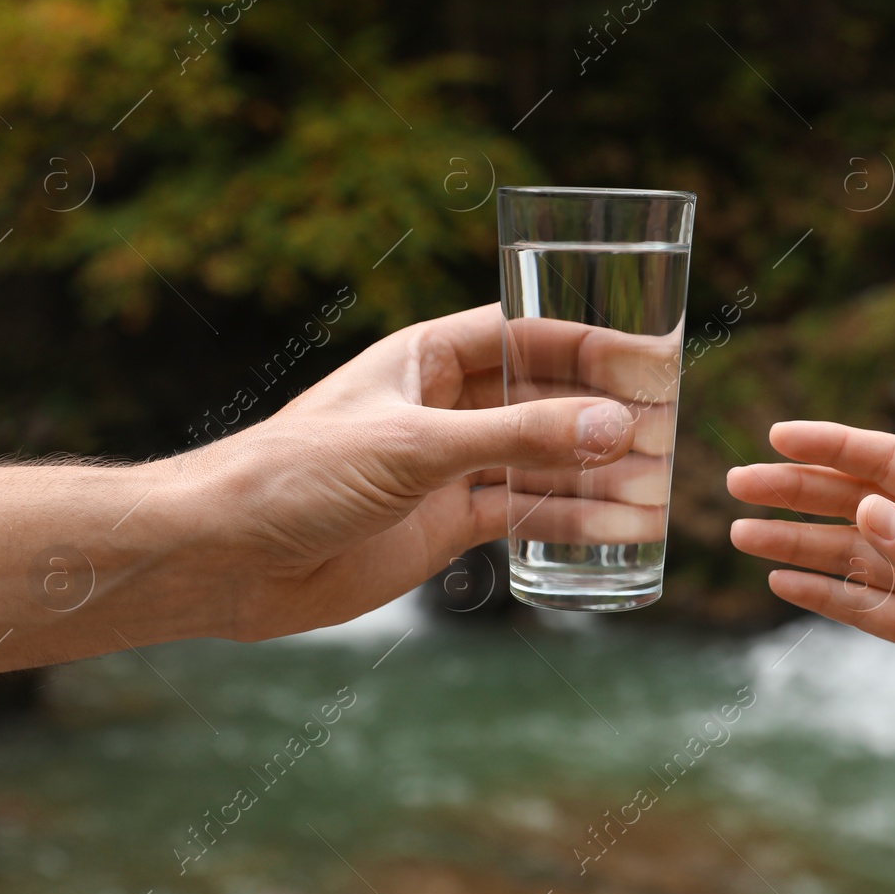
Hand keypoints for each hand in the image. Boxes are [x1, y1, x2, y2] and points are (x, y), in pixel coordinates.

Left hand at [171, 304, 639, 639]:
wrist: (226, 558)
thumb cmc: (299, 474)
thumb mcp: (416, 447)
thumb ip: (519, 438)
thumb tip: (615, 426)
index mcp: (427, 357)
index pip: (528, 334)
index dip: (592, 344)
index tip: (654, 359)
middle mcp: (444, 406)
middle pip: (544, 396)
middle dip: (603, 411)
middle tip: (668, 425)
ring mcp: (447, 467)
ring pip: (541, 460)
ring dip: (595, 470)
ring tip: (657, 482)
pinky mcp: (442, 524)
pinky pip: (523, 514)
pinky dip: (570, 522)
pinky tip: (617, 531)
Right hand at [726, 421, 894, 757]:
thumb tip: (866, 509)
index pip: (890, 462)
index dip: (832, 446)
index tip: (778, 437)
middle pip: (858, 502)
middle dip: (798, 491)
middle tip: (739, 483)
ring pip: (850, 553)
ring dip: (798, 542)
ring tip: (740, 533)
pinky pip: (861, 604)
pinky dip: (821, 592)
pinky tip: (780, 581)